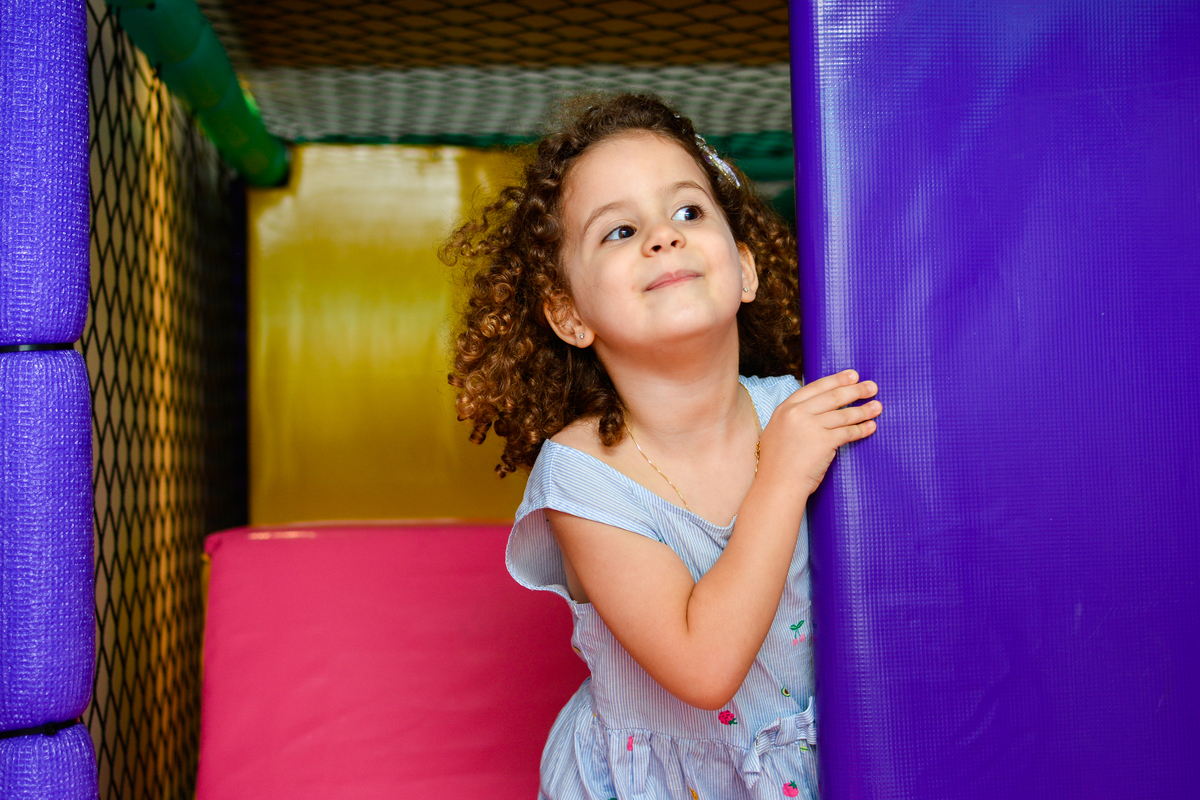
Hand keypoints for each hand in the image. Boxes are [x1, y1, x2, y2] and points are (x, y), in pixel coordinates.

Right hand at [758, 369, 879, 496]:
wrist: (777, 485)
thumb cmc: (778, 463)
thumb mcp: (778, 430)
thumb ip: (793, 417)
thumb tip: (817, 407)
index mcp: (785, 408)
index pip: (816, 387)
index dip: (837, 380)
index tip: (853, 375)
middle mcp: (797, 414)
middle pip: (833, 397)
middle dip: (855, 390)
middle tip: (872, 386)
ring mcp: (810, 427)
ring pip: (843, 414)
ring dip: (864, 410)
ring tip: (877, 406)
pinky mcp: (823, 442)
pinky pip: (848, 432)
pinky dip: (862, 429)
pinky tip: (871, 427)